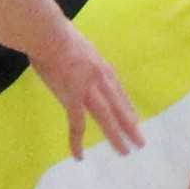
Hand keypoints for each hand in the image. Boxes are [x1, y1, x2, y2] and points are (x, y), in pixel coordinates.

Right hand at [31, 26, 145, 159]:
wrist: (48, 33)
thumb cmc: (54, 33)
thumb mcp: (77, 43)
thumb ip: (78, 54)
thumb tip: (71, 55)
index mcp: (101, 65)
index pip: (118, 91)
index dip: (126, 107)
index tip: (134, 119)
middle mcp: (100, 79)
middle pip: (119, 106)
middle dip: (130, 125)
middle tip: (141, 142)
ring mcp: (89, 89)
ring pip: (107, 118)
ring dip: (117, 136)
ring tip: (126, 152)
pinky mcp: (73, 98)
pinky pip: (76, 124)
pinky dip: (77, 141)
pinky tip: (79, 156)